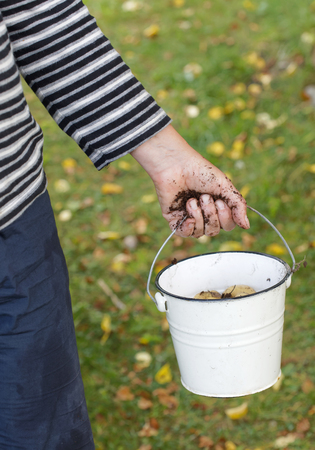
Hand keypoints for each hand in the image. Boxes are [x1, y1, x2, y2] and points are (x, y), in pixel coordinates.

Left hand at [131, 125, 248, 236]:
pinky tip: (188, 218)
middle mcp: (204, 214)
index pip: (227, 225)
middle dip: (211, 215)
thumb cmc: (201, 172)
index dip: (225, 218)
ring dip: (198, 216)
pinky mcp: (174, 219)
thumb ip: (237, 206)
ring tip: (192, 200)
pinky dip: (188, 228)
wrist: (177, 165)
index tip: (219, 201)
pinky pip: (184, 233)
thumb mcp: (225, 187)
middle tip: (204, 197)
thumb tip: (246, 226)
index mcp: (217, 206)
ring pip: (200, 233)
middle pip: (214, 231)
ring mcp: (188, 217)